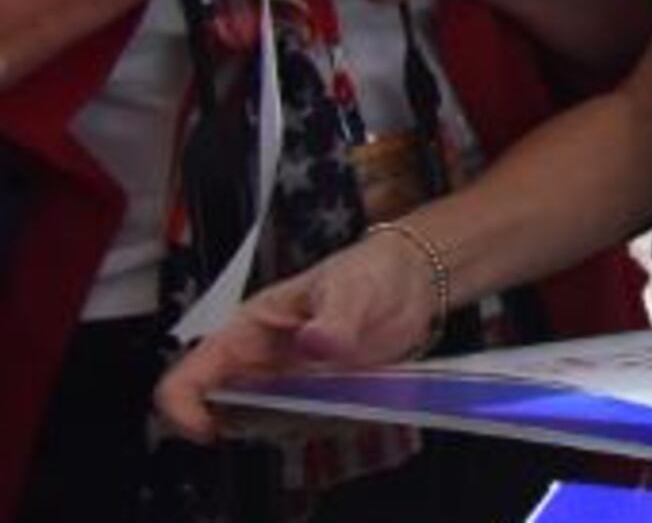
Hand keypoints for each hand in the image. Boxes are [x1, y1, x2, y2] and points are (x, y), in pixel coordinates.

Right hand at [152, 232, 442, 438]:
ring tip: (341, 394)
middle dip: (254, 424)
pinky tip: (356, 401)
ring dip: (297, 426)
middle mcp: (258, 366)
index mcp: (245, 333)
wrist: (415, 282)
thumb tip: (316, 342)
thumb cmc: (368, 271)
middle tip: (304, 408)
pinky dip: (327, 426)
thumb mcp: (350, 288)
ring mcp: (287, 387)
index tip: (209, 431)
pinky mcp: (318, 401)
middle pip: (222, 414)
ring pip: (266, 428)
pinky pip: (308, 428)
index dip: (184, 410)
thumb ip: (334, 319)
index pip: (188, 377)